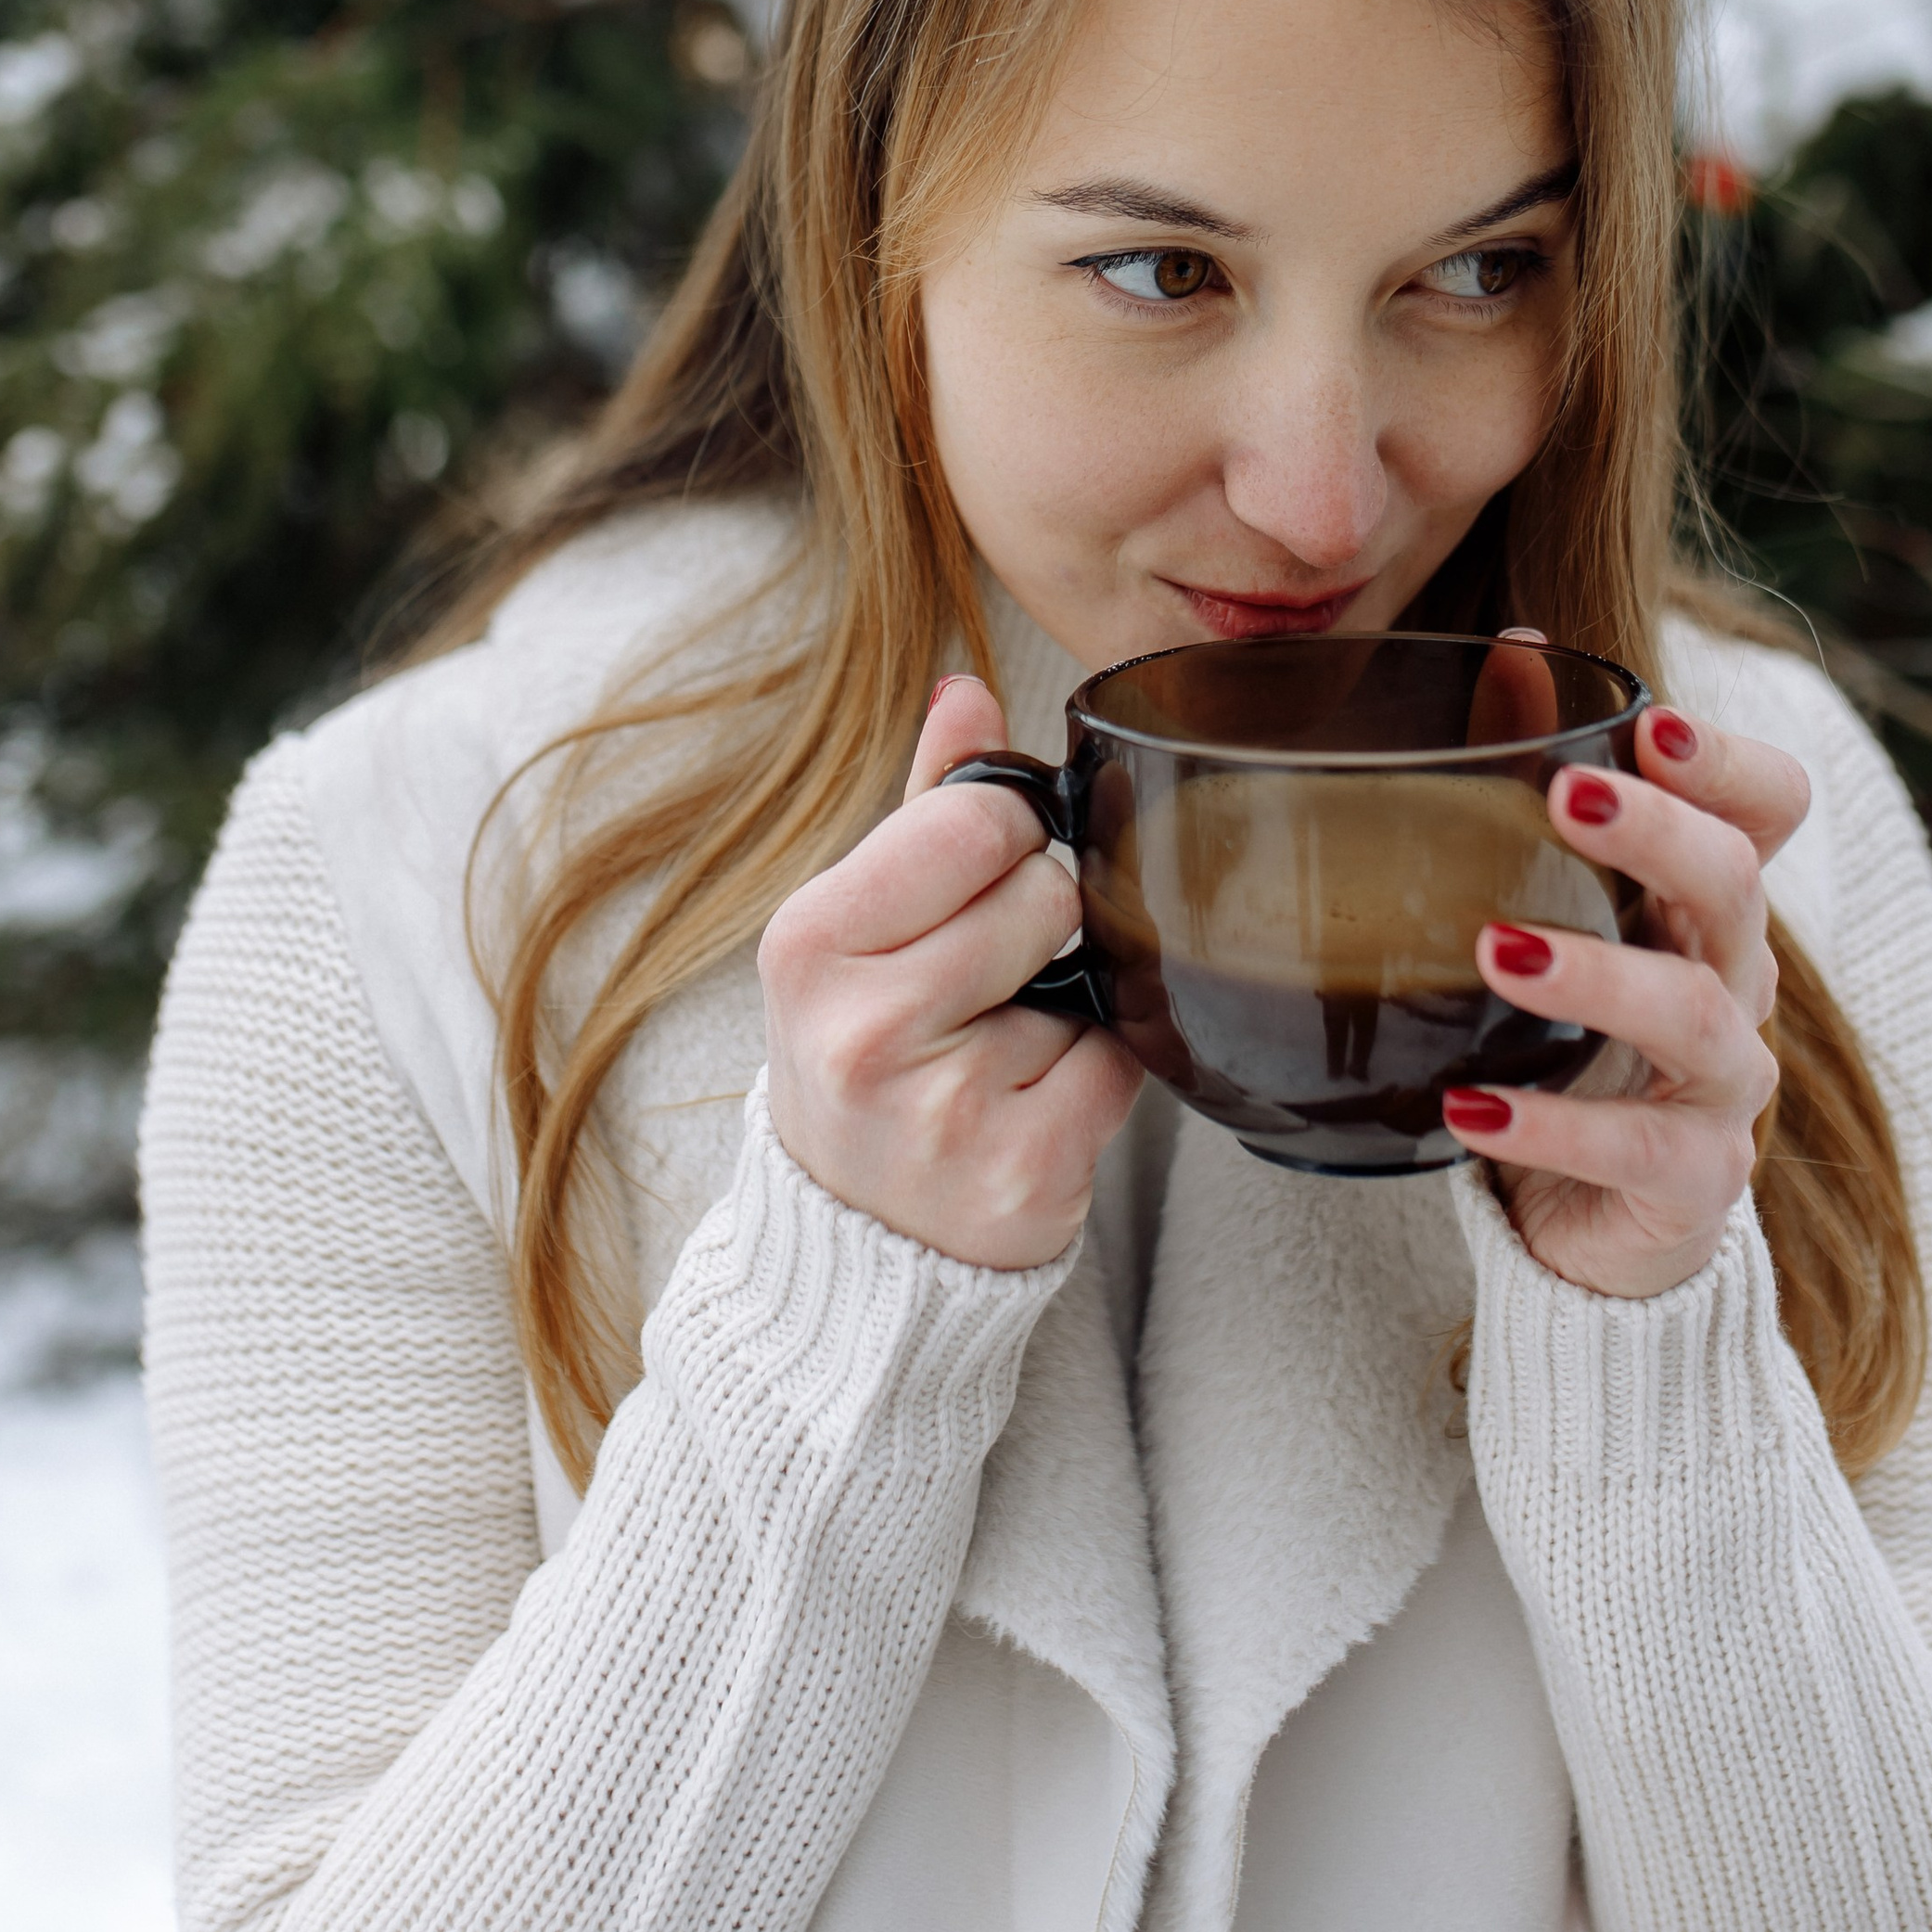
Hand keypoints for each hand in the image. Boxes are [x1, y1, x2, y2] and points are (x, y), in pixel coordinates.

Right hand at [758, 675, 1141, 1268]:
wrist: (858, 1242)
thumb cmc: (866, 1059)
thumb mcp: (857, 928)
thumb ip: (921, 803)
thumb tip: (966, 689)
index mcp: (809, 944)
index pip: (972, 822)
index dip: (1006, 840)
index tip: (980, 881)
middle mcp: (864, 1028)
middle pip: (1042, 891)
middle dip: (1041, 920)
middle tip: (991, 976)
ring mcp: (945, 1109)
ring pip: (1092, 973)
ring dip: (1071, 997)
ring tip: (1004, 1041)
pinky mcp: (1024, 1172)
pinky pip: (1123, 1062)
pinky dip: (1099, 1072)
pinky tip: (1034, 1098)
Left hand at [1440, 699, 1808, 1299]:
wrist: (1589, 1223)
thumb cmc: (1572, 1045)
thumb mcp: (1560, 915)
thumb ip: (1538, 784)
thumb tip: (1515, 641)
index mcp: (1705, 906)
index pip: (1770, 809)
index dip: (1728, 762)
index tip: (1649, 725)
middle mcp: (1736, 983)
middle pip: (1737, 887)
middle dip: (1659, 834)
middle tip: (1563, 798)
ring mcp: (1724, 1088)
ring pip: (1694, 1015)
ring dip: (1597, 975)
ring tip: (1498, 951)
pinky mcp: (1692, 1184)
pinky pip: (1637, 1151)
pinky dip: (1551, 1129)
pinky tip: (1468, 1110)